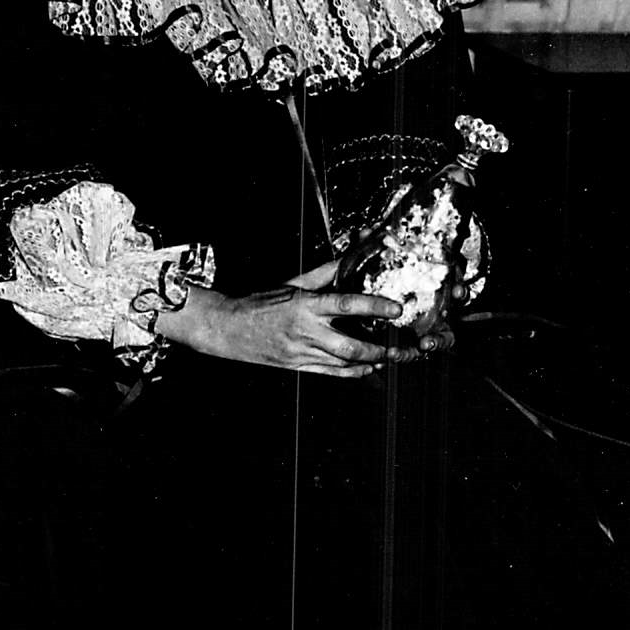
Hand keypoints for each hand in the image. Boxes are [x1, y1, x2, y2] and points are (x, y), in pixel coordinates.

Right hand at [154, 259, 418, 377]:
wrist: (227, 329)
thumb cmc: (259, 302)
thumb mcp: (293, 282)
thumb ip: (325, 273)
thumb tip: (351, 256)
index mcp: (304, 306)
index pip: (346, 305)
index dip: (374, 307)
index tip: (396, 309)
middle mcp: (305, 332)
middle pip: (351, 345)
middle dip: (380, 349)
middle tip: (403, 346)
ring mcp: (302, 353)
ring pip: (345, 363)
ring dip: (372, 361)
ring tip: (394, 357)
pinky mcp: (298, 367)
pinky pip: (332, 373)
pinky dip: (354, 372)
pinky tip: (370, 368)